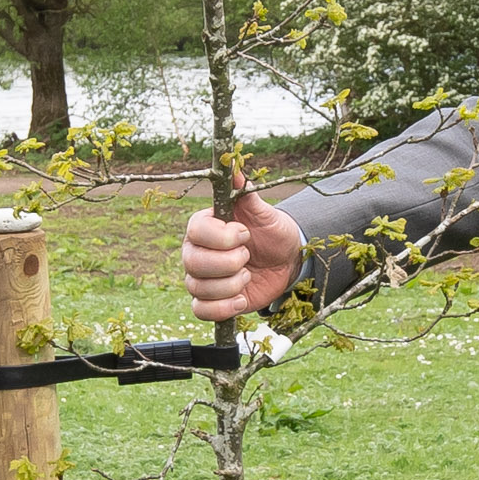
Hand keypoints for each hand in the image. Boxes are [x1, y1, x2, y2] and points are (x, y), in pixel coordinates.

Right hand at [181, 192, 304, 322]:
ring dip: (231, 285)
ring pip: (198, 288)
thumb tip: (234, 168)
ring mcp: (201, 278)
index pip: (196, 231)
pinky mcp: (210, 301)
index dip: (223, 236)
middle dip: (229, 263)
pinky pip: (201, 311)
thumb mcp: (264, 211)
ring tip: (248, 275)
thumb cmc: (272, 232)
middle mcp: (195, 252)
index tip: (245, 233)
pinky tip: (241, 298)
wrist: (285, 261)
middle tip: (248, 257)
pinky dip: (223, 308)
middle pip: (193, 263)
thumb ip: (245, 192)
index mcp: (203, 226)